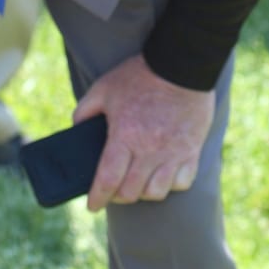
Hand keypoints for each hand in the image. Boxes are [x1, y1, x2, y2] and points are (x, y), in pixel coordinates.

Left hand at [73, 54, 214, 211]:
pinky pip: (182, 182)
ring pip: (156, 192)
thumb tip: (77, 129)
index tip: (92, 205)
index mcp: (125, 136)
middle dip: (117, 196)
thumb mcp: (104, 87)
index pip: (108, 180)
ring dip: (143, 193)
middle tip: (113, 191)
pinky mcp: (192, 150)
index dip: (97, 198)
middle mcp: (149, 150)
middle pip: (131, 192)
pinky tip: (163, 175)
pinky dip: (171, 185)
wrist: (182, 64)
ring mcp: (173, 153)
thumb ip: (86, 109)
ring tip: (138, 184)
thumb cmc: (141, 74)